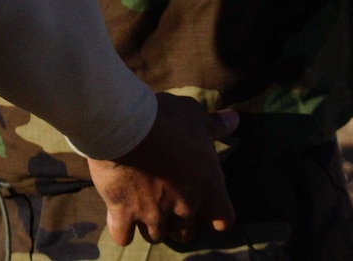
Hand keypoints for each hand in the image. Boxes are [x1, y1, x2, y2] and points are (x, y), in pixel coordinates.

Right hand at [86, 93, 238, 248]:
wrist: (126, 128)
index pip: (223, 219)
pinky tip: (119, 216)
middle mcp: (184, 206)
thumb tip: (233, 120)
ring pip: (156, 236)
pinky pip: (124, 236)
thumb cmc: (165, 119)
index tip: (205, 205)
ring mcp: (153, 215)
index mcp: (207, 184)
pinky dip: (122, 230)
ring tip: (144, 209)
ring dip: (151, 225)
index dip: (215, 215)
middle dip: (179, 222)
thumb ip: (215, 125)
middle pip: (186, 233)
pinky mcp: (124, 215)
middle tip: (170, 206)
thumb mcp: (194, 115)